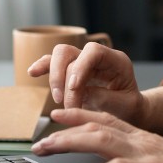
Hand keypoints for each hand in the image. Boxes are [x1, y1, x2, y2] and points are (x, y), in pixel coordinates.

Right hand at [27, 42, 144, 124]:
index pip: (94, 51)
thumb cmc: (129, 107)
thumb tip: (78, 92)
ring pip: (59, 56)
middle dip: (62, 77)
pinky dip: (42, 67)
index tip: (74, 88)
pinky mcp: (71, 72)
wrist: (129, 111)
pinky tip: (33, 73)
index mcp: (116, 61)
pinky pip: (53, 64)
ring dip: (54, 79)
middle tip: (64, 102)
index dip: (80, 66)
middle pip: (70, 51)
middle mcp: (98, 58)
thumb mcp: (123, 105)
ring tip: (59, 101)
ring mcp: (83, 63)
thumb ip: (102, 97)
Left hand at [31, 108, 162, 162]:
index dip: (80, 115)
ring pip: (102, 140)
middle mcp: (143, 140)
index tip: (58, 115)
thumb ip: (140, 159)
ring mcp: (148, 154)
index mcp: (144, 137)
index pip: (107, 118)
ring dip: (72, 142)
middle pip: (97, 126)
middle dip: (64, 130)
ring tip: (49, 149)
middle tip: (40, 137)